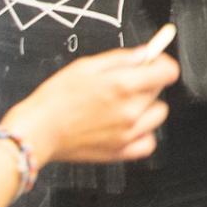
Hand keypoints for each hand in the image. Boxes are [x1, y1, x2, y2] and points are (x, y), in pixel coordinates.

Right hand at [0, 26, 180, 164]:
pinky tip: (127, 127)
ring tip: (122, 106)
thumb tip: (145, 54)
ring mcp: (129, 133)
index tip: (153, 63)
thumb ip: (120, 59)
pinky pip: (149, 142)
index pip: (168, 71)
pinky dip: (143, 134)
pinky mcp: (122, 152)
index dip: (161, 63)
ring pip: (158, 115)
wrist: (39, 130)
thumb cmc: (55, 99)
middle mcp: (131, 110)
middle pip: (159, 90)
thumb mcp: (85, 66)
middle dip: (147, 82)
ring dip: (146, 108)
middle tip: (123, 84)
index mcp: (123, 85)